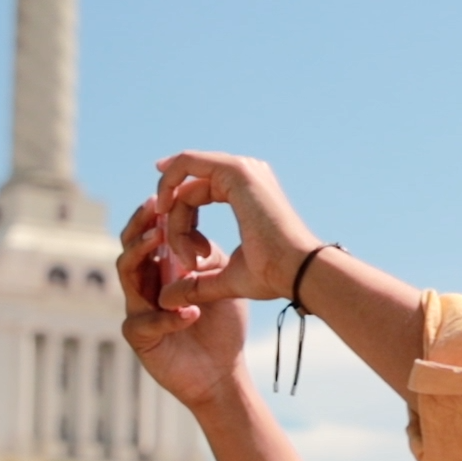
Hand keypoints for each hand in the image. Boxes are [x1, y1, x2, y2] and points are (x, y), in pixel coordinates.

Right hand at [116, 200, 247, 408]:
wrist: (222, 372)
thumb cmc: (221, 325)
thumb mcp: (217, 280)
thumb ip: (204, 255)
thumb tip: (192, 233)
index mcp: (161, 269)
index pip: (148, 234)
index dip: (154, 216)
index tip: (168, 195)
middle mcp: (144, 285)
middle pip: (129, 245)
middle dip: (141, 224)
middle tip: (155, 206)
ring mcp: (138, 309)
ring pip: (126, 273)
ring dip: (143, 254)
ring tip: (162, 240)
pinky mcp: (140, 337)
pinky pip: (145, 321)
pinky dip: (169, 315)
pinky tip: (190, 312)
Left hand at [152, 151, 318, 308]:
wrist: (298, 271)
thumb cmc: (272, 275)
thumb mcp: (226, 277)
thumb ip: (197, 282)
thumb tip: (165, 297)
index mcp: (245, 191)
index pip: (195, 194)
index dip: (179, 223)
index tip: (186, 260)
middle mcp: (246, 174)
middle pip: (187, 189)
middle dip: (173, 222)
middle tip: (184, 260)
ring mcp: (242, 169)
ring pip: (185, 184)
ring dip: (174, 219)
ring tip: (188, 257)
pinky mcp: (235, 171)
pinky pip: (186, 163)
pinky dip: (169, 186)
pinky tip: (163, 213)